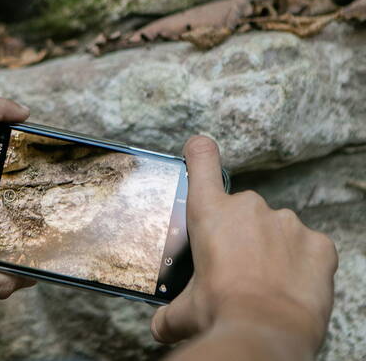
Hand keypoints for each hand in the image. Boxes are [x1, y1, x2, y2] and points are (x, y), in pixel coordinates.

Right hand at [150, 137, 337, 355]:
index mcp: (209, 213)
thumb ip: (168, 312)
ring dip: (269, 251)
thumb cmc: (220, 314)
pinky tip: (289, 286)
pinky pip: (307, 248)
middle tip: (235, 271)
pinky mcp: (318, 243)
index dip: (200, 151)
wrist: (265, 332)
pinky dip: (300, 264)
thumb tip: (160, 326)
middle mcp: (248, 208)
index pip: (203, 162)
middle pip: (241, 214)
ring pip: (275, 231)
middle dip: (239, 237)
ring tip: (263, 284)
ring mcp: (286, 223)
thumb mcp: (182, 312)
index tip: (199, 147)